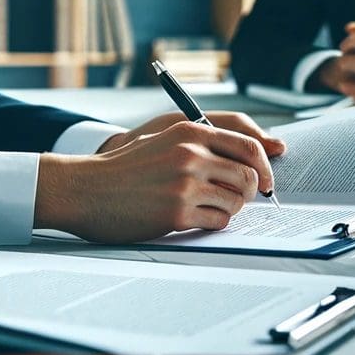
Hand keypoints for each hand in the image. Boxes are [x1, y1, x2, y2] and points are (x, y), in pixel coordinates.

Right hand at [37, 115, 286, 242]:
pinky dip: (215, 223)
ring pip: (236, 200)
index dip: (265, 164)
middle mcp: (191, 154)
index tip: (267, 178)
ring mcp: (185, 184)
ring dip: (232, 208)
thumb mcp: (163, 139)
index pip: (248, 144)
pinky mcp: (176, 213)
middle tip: (242, 198)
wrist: (86, 189)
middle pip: (248, 175)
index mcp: (191, 131)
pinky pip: (218, 221)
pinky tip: (199, 219)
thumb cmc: (125, 167)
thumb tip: (245, 158)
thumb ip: (201, 143)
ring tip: (214, 208)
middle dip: (252, 191)